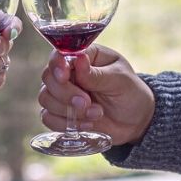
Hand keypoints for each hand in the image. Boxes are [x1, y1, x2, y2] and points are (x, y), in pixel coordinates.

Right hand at [37, 44, 154, 146]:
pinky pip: (48, 118)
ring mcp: (62, 93)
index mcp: (84, 57)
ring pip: (45, 98)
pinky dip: (64, 124)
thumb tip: (79, 60)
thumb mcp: (121, 81)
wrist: (134, 121)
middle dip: (66, 93)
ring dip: (68, 110)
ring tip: (96, 114)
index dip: (57, 65)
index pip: (60, 54)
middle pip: (48, 78)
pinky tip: (86, 125)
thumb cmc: (130, 93)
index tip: (64, 76)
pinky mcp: (60, 113)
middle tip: (87, 103)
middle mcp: (69, 72)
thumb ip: (98, 74)